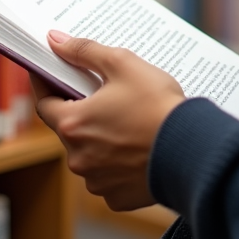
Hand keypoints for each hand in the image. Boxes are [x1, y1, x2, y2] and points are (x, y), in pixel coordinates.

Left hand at [31, 31, 185, 210]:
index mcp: (73, 124)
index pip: (44, 103)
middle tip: (101, 93)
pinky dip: (115, 161)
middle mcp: (78, 158)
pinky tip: (134, 145)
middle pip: (69, 128)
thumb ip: (85, 51)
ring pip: (88, 153)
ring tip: (125, 119)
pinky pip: (108, 175)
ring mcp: (97, 181)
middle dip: (80, 109)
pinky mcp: (117, 197)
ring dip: (98, 137)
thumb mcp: (122, 64)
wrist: (194, 149)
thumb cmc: (157, 105)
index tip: (48, 73)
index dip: (45, 86)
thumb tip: (55, 41)